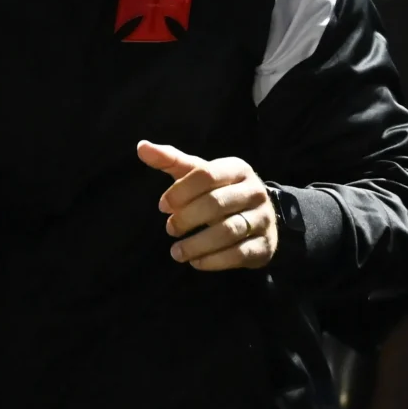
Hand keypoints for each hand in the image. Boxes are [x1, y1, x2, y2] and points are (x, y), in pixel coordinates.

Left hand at [137, 141, 276, 270]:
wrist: (259, 216)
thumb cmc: (219, 190)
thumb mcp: (197, 173)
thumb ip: (170, 160)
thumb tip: (141, 147)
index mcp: (237, 169)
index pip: (206, 175)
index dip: (180, 191)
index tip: (162, 206)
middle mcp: (255, 192)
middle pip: (216, 203)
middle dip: (187, 218)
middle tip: (169, 228)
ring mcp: (263, 219)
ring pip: (228, 231)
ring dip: (197, 244)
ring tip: (176, 252)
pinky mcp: (265, 246)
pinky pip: (239, 254)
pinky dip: (214, 261)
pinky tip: (196, 262)